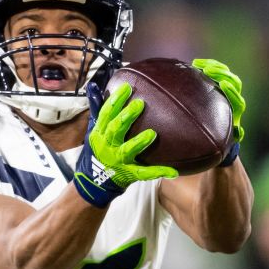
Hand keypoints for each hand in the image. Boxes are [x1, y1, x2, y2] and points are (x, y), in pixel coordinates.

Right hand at [72, 82, 177, 207]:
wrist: (94, 181)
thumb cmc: (100, 151)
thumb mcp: (96, 133)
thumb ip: (100, 113)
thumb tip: (95, 88)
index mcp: (99, 134)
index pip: (106, 114)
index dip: (115, 101)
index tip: (127, 87)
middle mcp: (107, 146)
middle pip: (115, 129)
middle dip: (126, 117)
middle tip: (140, 104)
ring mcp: (117, 161)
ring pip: (127, 150)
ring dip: (138, 142)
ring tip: (152, 134)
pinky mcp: (128, 174)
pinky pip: (144, 173)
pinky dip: (158, 172)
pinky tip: (173, 171)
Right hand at [191, 58, 244, 143]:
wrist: (218, 125)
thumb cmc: (220, 132)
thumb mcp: (228, 135)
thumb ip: (235, 133)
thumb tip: (239, 132)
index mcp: (237, 108)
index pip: (237, 96)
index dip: (231, 90)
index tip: (222, 84)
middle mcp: (235, 95)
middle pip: (234, 81)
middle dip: (221, 74)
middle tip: (207, 71)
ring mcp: (228, 85)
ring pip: (225, 72)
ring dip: (213, 66)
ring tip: (198, 64)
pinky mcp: (219, 79)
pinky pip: (216, 68)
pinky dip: (207, 64)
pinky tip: (195, 63)